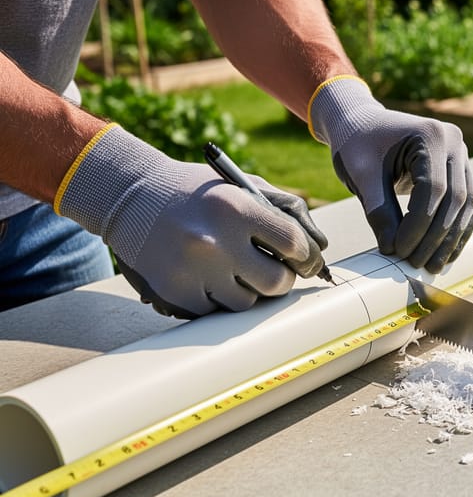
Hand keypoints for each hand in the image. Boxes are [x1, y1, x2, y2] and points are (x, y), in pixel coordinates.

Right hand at [56, 124, 326, 317]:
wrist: (131, 197)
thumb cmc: (196, 191)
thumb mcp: (239, 185)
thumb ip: (281, 210)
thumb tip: (318, 246)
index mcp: (236, 208)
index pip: (293, 243)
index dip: (305, 254)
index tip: (304, 259)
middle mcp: (216, 242)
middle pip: (276, 282)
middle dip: (282, 278)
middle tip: (274, 271)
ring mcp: (194, 271)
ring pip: (247, 302)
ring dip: (248, 290)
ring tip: (233, 269)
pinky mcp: (176, 293)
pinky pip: (215, 311)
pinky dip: (218, 299)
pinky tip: (208, 276)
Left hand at [309, 76, 472, 272]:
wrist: (362, 124)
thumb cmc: (358, 143)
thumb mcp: (361, 175)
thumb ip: (378, 211)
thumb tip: (393, 250)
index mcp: (430, 134)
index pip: (432, 189)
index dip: (418, 225)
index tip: (399, 251)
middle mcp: (454, 141)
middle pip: (455, 198)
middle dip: (436, 236)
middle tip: (416, 264)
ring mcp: (462, 154)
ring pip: (468, 203)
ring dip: (453, 238)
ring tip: (434, 266)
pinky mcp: (461, 169)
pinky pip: (469, 202)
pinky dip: (458, 228)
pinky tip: (445, 252)